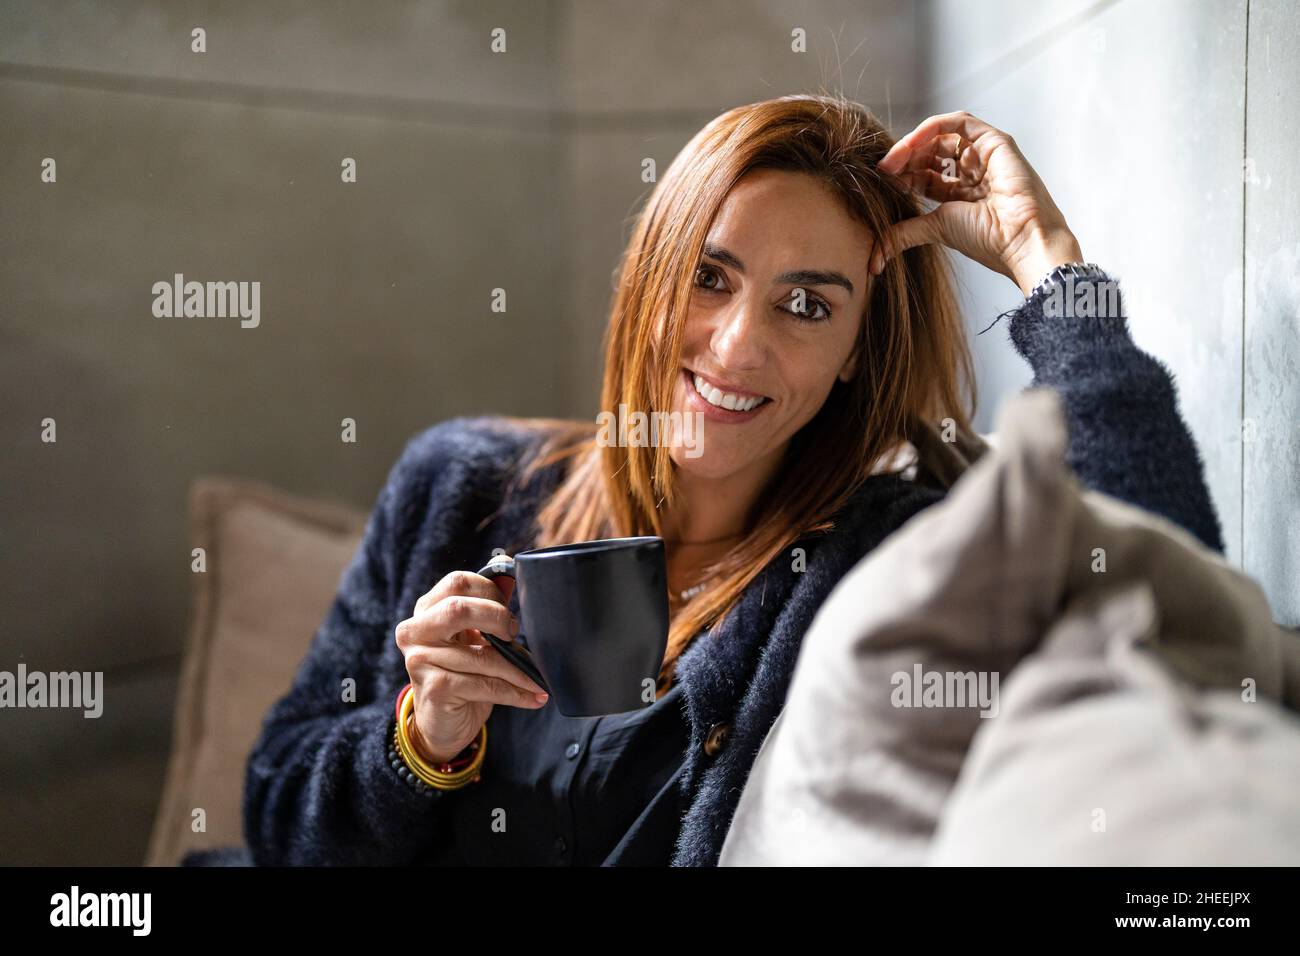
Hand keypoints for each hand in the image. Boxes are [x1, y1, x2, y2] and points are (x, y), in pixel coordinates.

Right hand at [394, 570, 547, 764]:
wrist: (442, 723)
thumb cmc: (461, 674)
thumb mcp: (471, 638)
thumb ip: (486, 608)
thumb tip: (510, 576)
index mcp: (426, 610)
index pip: (458, 582)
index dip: (491, 592)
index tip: (510, 615)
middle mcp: (415, 631)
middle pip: (459, 609)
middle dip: (497, 618)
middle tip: (516, 636)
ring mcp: (420, 661)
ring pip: (482, 656)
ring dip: (519, 670)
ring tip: (540, 679)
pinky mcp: (434, 689)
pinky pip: (485, 685)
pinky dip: (515, 693)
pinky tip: (533, 697)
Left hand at [871, 111, 1083, 295]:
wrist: (1019, 240)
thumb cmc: (987, 239)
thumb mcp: (935, 230)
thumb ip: (903, 235)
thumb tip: (873, 258)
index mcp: (963, 194)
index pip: (925, 175)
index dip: (902, 175)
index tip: (881, 181)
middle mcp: (975, 173)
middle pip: (931, 153)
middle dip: (904, 159)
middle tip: (884, 170)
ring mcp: (986, 155)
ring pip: (942, 136)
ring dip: (914, 143)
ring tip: (894, 160)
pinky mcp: (995, 141)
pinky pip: (959, 122)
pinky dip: (931, 128)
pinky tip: (911, 143)